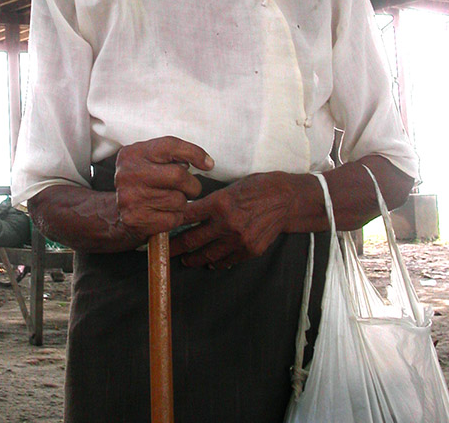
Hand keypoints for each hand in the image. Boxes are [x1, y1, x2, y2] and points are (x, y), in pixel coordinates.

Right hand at [114, 136, 213, 241]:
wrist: (118, 213)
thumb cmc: (143, 182)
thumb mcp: (151, 160)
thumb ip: (175, 155)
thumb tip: (207, 163)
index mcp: (133, 153)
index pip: (170, 145)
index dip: (195, 153)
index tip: (208, 164)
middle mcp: (128, 174)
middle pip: (179, 176)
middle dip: (192, 184)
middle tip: (189, 188)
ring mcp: (131, 198)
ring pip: (179, 200)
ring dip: (182, 202)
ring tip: (168, 200)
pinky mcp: (136, 220)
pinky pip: (174, 218)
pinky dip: (175, 217)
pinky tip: (163, 213)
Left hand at [169, 171, 296, 268]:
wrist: (288, 200)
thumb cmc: (259, 187)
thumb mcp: (232, 187)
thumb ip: (213, 200)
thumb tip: (193, 210)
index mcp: (220, 202)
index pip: (188, 216)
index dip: (171, 223)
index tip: (160, 229)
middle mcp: (227, 223)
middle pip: (192, 239)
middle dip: (176, 247)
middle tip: (165, 251)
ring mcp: (239, 239)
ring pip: (208, 254)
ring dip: (194, 258)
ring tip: (186, 260)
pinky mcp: (250, 250)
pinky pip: (228, 260)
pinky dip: (217, 262)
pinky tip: (210, 261)